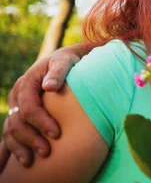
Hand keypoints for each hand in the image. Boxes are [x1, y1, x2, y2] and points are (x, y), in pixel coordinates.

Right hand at [0, 50, 79, 170]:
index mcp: (27, 83)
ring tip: (30, 161)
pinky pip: (9, 133)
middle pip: (18, 122)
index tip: (56, 134)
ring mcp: (16, 106)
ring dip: (19, 147)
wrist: (66, 60)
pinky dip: (7, 148)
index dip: (41, 122)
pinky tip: (6, 164)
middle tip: (46, 152)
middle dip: (31, 139)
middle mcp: (18, 96)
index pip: (29, 108)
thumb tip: (49, 87)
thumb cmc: (68, 61)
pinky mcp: (20, 114)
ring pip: (11, 130)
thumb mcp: (65, 61)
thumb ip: (59, 72)